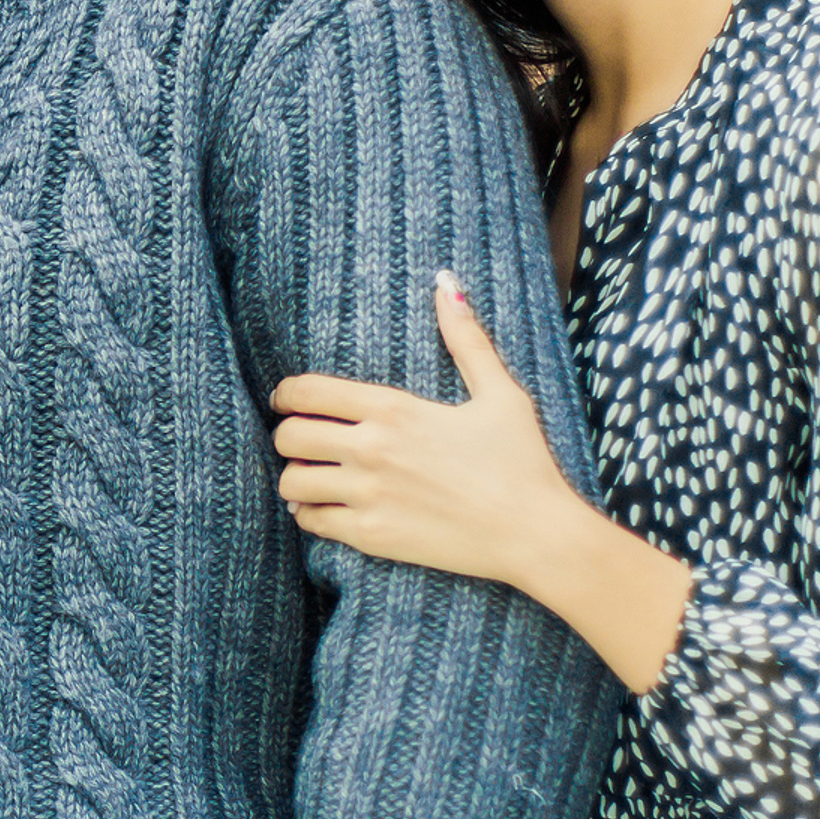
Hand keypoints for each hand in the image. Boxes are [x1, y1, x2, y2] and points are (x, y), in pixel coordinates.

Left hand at [270, 270, 585, 586]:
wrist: (535, 534)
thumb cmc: (522, 463)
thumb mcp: (501, 394)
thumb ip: (466, 339)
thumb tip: (447, 283)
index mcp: (394, 409)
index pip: (306, 392)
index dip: (285, 395)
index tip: (285, 402)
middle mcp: (372, 449)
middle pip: (289, 436)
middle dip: (287, 436)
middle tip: (301, 443)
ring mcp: (368, 494)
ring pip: (291, 482)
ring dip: (295, 477)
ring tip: (312, 477)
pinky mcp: (371, 535)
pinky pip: (310, 521)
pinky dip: (309, 514)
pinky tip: (324, 509)